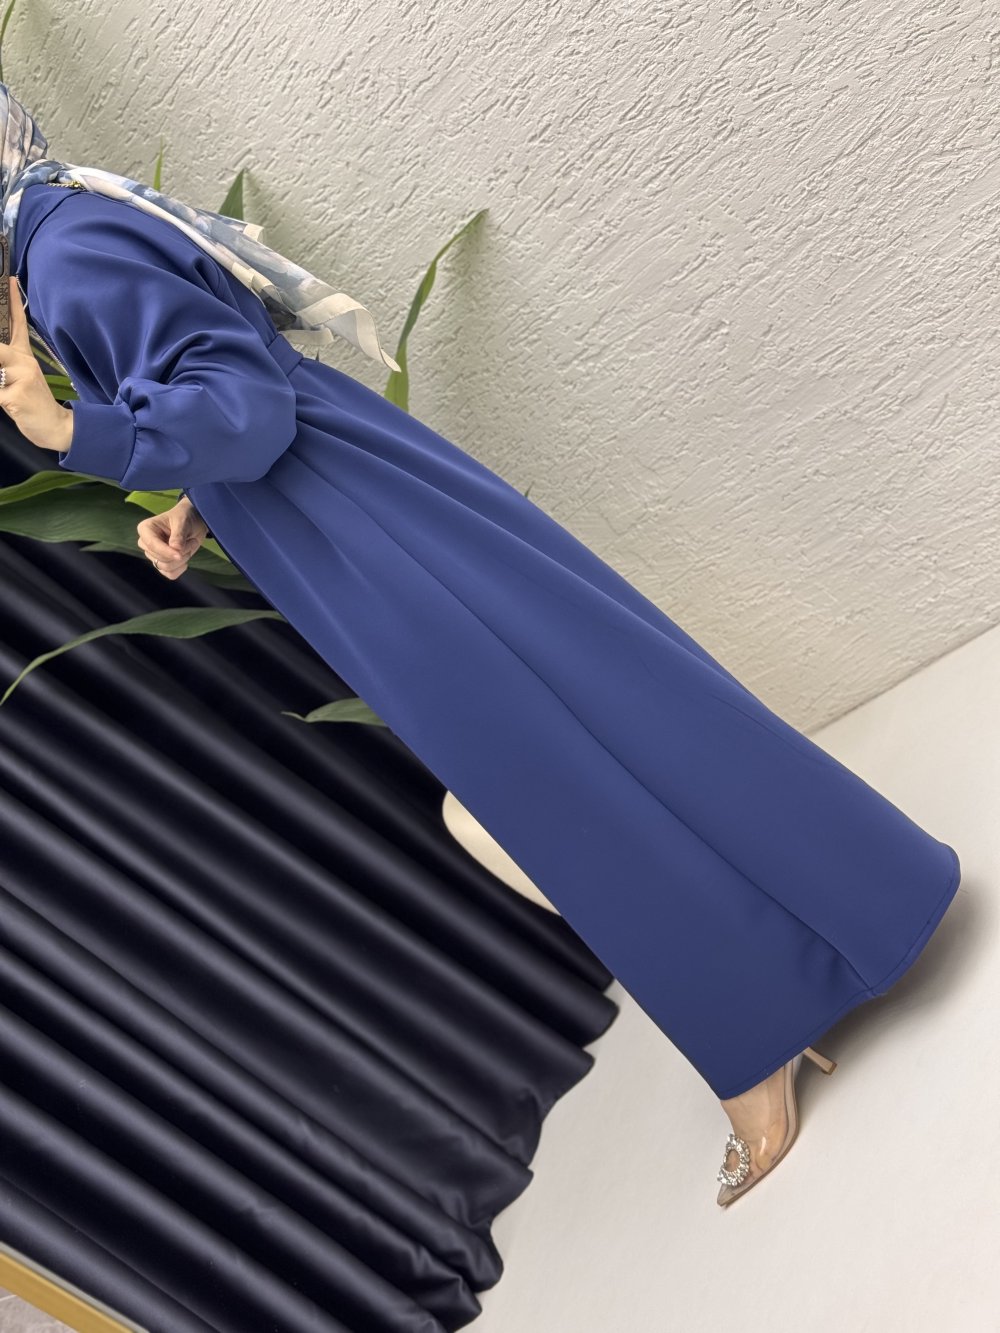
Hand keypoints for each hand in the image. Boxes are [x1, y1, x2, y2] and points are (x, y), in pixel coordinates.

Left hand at [0, 276, 73, 450]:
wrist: (56, 428)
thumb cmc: (33, 406)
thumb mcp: (18, 383)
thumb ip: (4, 368)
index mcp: (25, 358)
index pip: (18, 325)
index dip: (13, 302)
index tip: (10, 280)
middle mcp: (25, 363)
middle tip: (5, 376)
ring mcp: (22, 378)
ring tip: (10, 392)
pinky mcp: (17, 395)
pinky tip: (10, 406)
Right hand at [137, 498, 208, 578]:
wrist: (193, 523)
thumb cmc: (185, 517)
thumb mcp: (183, 522)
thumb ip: (178, 536)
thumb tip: (175, 549)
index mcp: (145, 529)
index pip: (152, 545)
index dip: (166, 552)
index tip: (180, 555)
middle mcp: (146, 543)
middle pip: (160, 559)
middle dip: (180, 553)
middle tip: (192, 541)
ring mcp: (153, 555)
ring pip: (165, 567)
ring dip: (183, 559)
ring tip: (190, 545)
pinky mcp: (162, 563)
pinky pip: (170, 574)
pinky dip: (181, 568)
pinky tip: (186, 557)